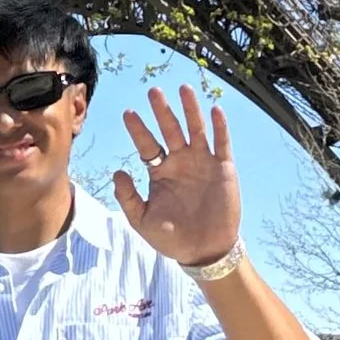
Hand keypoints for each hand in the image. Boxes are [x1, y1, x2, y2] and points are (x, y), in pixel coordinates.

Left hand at [112, 85, 238, 270]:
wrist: (204, 251)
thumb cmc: (172, 238)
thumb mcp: (143, 220)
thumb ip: (128, 197)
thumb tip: (116, 171)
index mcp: (161, 172)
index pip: (147, 145)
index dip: (138, 129)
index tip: (128, 113)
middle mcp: (181, 162)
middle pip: (170, 130)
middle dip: (162, 110)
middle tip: (153, 91)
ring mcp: (203, 163)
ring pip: (196, 129)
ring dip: (190, 109)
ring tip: (184, 88)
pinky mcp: (223, 169)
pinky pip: (221, 143)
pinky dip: (220, 127)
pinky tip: (215, 110)